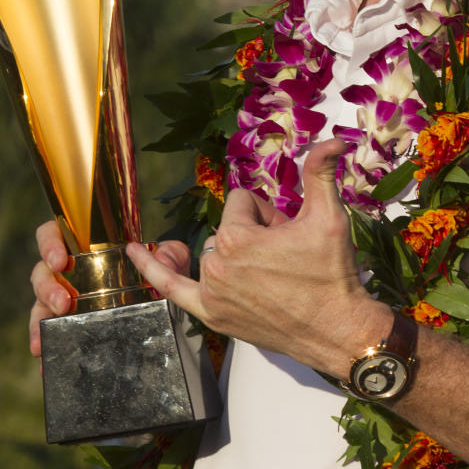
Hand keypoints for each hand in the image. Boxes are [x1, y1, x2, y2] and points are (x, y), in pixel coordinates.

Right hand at [28, 220, 191, 356]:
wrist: (168, 301)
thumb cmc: (160, 271)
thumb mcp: (170, 258)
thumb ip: (171, 253)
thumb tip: (164, 260)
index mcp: (84, 246)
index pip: (54, 235)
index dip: (49, 244)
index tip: (59, 260)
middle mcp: (69, 271)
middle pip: (42, 272)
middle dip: (47, 288)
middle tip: (62, 303)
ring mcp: (66, 297)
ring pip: (40, 303)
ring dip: (39, 319)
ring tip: (45, 336)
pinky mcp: (69, 322)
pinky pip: (50, 331)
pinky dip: (44, 342)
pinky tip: (43, 358)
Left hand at [126, 140, 387, 375]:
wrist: (336, 329)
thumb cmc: (332, 273)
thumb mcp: (329, 217)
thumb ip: (321, 172)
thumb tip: (333, 139)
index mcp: (237, 237)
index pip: (243, 203)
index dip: (269, 214)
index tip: (290, 233)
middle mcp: (216, 264)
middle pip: (228, 229)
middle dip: (255, 236)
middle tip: (286, 258)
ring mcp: (211, 293)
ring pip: (214, 254)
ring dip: (235, 256)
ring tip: (270, 273)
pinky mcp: (212, 315)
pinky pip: (171, 287)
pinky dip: (152, 269)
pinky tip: (132, 250)